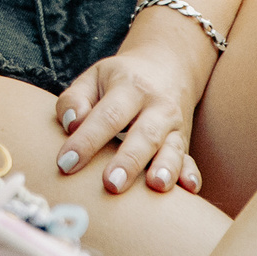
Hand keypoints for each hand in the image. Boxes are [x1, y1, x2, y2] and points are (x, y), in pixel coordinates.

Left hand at [51, 38, 209, 196]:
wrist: (166, 67)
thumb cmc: (120, 79)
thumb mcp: (93, 77)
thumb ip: (74, 99)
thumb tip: (70, 125)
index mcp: (130, 87)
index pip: (107, 116)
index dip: (86, 140)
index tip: (65, 163)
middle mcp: (157, 106)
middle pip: (144, 135)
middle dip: (128, 161)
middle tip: (111, 184)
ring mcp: (175, 126)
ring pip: (172, 149)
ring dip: (165, 169)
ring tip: (155, 186)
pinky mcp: (185, 142)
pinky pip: (190, 160)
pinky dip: (190, 175)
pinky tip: (189, 189)